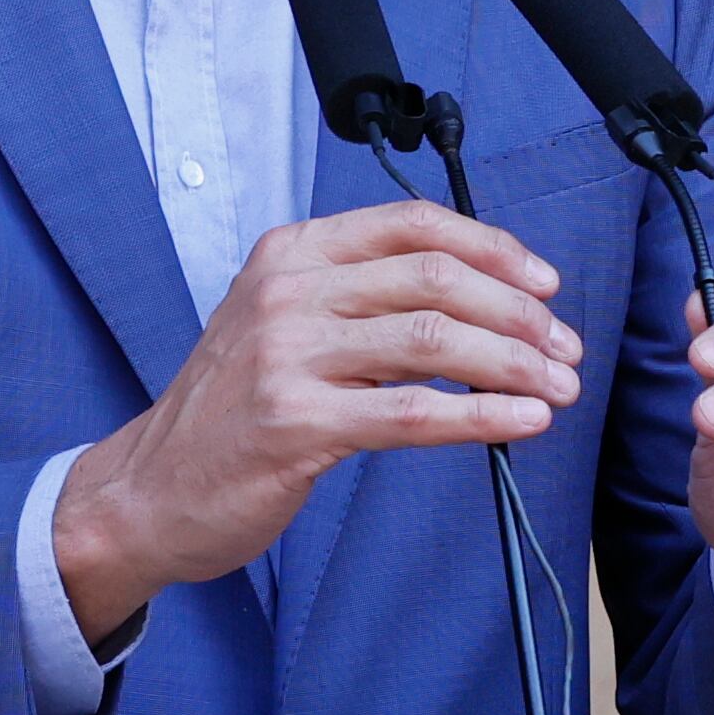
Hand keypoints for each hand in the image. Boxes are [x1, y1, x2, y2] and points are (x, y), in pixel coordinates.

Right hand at [53, 201, 581, 640]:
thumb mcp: (283, 324)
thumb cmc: (232, 412)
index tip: (545, 283)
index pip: (413, 225)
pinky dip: (481, 416)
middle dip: (519, 312)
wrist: (149, 489)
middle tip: (564, 349)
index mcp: (290, 253)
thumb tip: (482, 302)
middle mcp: (287, 291)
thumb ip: (362, 301)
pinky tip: (521, 424)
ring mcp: (286, 355)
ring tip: (558, 389)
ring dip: (513, 363)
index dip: (494, 249)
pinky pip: (412, 413)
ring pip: (432, 340)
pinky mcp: (294, 424)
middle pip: (435, 278)